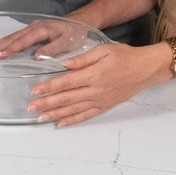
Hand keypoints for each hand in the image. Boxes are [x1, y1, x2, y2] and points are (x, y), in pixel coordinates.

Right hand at [0, 18, 92, 60]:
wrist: (80, 22)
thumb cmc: (74, 34)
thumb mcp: (67, 43)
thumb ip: (52, 49)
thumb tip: (36, 56)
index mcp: (42, 30)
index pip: (23, 41)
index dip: (10, 49)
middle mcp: (34, 26)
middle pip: (14, 37)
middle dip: (0, 46)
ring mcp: (33, 27)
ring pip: (14, 36)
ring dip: (0, 43)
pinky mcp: (33, 29)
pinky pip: (17, 35)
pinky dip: (6, 40)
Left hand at [26, 43, 165, 126]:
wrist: (144, 69)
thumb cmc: (124, 56)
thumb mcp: (102, 50)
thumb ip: (82, 59)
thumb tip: (64, 64)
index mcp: (93, 75)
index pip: (66, 82)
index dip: (49, 87)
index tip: (35, 91)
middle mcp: (95, 91)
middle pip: (66, 98)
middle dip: (47, 103)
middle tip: (31, 107)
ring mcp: (100, 101)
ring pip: (73, 109)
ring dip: (55, 114)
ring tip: (40, 117)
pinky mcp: (104, 106)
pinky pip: (86, 116)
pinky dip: (72, 120)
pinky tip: (61, 123)